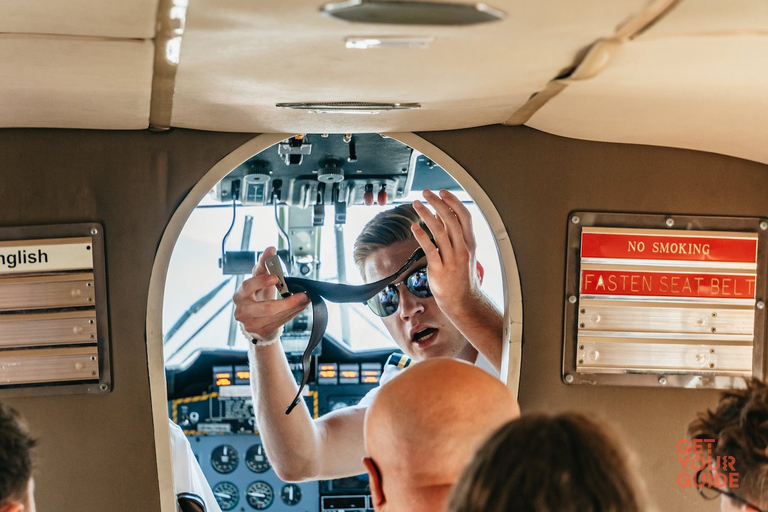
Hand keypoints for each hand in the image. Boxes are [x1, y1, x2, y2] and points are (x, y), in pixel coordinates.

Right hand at [233, 247, 309, 339]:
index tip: (276, 277)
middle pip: (266, 307)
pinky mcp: (260, 332)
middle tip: (303, 294)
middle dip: (287, 302)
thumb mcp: (260, 279)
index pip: (248, 286)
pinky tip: (300, 306)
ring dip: (294, 307)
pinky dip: (292, 313)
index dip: (261, 281)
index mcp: (240, 294)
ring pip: (276, 316)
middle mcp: (242, 310)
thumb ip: (265, 264)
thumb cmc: (258, 295)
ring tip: (305, 299)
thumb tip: (270, 249)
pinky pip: (280, 323)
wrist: (255, 319)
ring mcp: (250, 323)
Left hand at [411, 189, 480, 317]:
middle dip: (438, 203)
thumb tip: (440, 215)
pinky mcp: (439, 269)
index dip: (453, 202)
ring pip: (440, 231)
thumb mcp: (462, 252)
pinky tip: (414, 227)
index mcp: (470, 243)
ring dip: (427, 215)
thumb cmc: (460, 275)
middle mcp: (462, 249)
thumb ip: (452, 234)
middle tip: (426, 193)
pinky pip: (430, 249)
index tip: (442, 192)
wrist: (462, 300)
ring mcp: (451, 259)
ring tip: (417, 205)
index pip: (464, 217)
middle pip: (451, 220)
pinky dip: (422, 235)